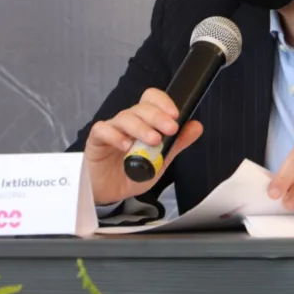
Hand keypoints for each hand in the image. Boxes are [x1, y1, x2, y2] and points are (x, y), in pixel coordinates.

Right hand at [84, 88, 202, 204]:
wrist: (111, 193)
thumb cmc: (133, 173)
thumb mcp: (160, 161)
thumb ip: (176, 143)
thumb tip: (197, 126)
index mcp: (144, 121)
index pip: (151, 99)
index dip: (164, 102)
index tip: (176, 116)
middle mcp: (128, 121)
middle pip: (141, 108)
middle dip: (158, 116)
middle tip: (170, 129)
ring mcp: (111, 129)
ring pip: (125, 118)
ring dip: (141, 127)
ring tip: (153, 140)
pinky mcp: (96, 141)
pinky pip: (103, 130)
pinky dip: (115, 136)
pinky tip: (126, 146)